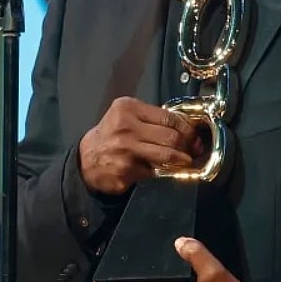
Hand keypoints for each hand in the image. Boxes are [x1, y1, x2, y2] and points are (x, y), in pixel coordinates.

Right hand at [79, 97, 200, 194]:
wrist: (87, 159)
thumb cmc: (111, 135)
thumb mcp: (125, 115)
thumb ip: (151, 117)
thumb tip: (185, 126)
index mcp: (127, 109)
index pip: (168, 117)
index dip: (186, 127)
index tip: (193, 134)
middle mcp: (126, 128)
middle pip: (171, 137)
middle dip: (188, 144)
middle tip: (193, 148)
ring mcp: (125, 151)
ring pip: (166, 156)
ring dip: (181, 159)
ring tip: (185, 159)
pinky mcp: (125, 171)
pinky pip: (154, 172)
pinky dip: (162, 172)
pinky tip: (162, 170)